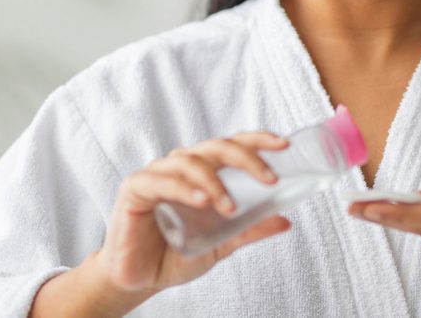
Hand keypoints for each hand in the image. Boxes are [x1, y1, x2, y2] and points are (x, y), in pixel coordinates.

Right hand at [95, 131, 292, 296]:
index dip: (257, 140)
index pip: (231, 145)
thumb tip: (286, 220)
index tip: (283, 145)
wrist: (140, 279)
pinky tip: (202, 201)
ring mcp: (157, 174)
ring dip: (215, 182)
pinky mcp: (134, 188)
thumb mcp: (221, 242)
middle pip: (216, 147)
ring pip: (190, 161)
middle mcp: (180, 166)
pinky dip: (183, 189)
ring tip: (230, 207)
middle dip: (246, 158)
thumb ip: (249, 229)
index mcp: (202, 171)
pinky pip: (160, 181)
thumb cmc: (175, 253)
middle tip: (270, 179)